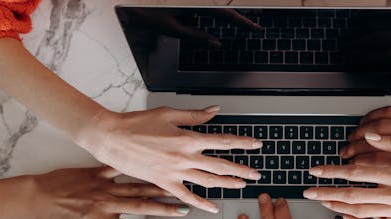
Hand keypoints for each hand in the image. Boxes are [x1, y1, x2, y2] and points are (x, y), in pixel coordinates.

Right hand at [76, 106, 262, 213]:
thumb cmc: (136, 123)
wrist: (111, 137)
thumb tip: (215, 111)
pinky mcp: (163, 183)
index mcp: (187, 138)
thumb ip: (194, 115)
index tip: (256, 145)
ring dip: (227, 184)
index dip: (242, 143)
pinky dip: (201, 203)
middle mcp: (184, 157)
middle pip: (220, 165)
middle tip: (256, 174)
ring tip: (241, 186)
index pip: (223, 141)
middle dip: (241, 170)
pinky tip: (212, 207)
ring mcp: (175, 172)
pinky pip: (186, 196)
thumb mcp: (168, 113)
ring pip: (208, 182)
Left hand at [120, 8, 261, 47]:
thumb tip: (216, 42)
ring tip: (247, 16)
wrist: (131, 5)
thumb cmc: (147, 14)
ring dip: (232, 12)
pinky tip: (225, 17)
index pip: (225, 14)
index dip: (242, 22)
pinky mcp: (189, 3)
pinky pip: (208, 5)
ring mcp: (194, 1)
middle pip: (225, 7)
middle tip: (258, 20)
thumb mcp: (172, 28)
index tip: (255, 28)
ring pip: (218, 5)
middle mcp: (197, 0)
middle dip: (242, 14)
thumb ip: (196, 36)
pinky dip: (219, 11)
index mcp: (196, 4)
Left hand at [304, 135, 390, 218]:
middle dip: (327, 193)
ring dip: (339, 207)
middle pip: (353, 196)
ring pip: (361, 213)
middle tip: (309, 192)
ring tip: (323, 202)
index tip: (316, 171)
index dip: (333, 172)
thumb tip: (372, 137)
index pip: (356, 173)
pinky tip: (346, 218)